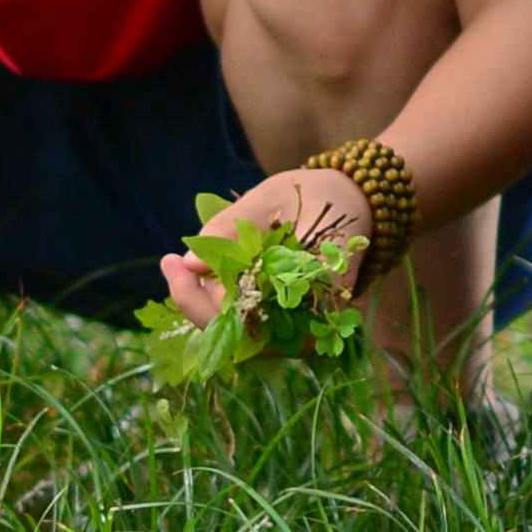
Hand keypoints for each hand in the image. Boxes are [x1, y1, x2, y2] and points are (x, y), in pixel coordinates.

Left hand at [153, 164, 376, 324]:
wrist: (362, 202)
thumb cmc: (320, 197)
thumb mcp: (272, 199)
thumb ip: (231, 228)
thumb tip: (190, 263)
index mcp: (314, 293)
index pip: (244, 317)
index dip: (200, 300)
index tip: (175, 264)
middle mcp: (311, 324)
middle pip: (237, 335)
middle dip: (194, 302)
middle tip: (170, 262)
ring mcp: (304, 331)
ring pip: (240, 335)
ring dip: (205, 304)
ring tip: (178, 266)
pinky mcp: (296, 326)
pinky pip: (250, 326)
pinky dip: (222, 305)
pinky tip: (200, 276)